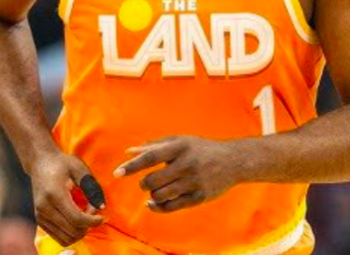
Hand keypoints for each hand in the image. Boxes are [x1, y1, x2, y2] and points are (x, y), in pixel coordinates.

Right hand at [29, 150, 104, 246]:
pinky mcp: (40, 220)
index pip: (76, 218)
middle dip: (88, 226)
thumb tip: (102, 207)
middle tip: (94, 212)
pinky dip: (72, 233)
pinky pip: (59, 237)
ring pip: (66, 238)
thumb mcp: (79, 169)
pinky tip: (77, 219)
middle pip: (72, 230)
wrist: (40, 163)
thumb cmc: (62, 164)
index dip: (93, 221)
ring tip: (86, 216)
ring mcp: (40, 216)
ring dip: (81, 231)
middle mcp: (44, 208)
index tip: (103, 216)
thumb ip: (91, 187)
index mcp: (54, 194)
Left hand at [113, 135, 241, 213]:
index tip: (117, 173)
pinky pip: (171, 206)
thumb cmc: (200, 149)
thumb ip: (154, 146)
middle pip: (153, 181)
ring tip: (157, 189)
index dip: (132, 166)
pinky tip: (153, 203)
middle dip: (144, 184)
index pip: (150, 157)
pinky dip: (158, 207)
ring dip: (153, 195)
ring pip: (160, 195)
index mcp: (180, 147)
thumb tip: (128, 152)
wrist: (233, 161)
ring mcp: (194, 182)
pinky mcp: (199, 197)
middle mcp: (187, 164)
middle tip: (146, 182)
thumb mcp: (180, 141)